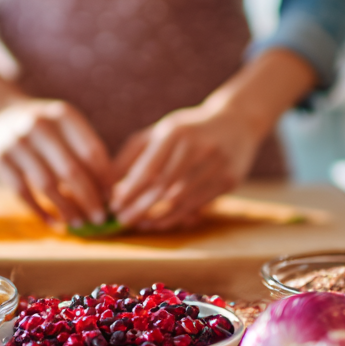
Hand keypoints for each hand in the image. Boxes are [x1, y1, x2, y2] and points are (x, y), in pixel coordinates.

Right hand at [0, 97, 112, 227]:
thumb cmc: (46, 128)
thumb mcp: (66, 127)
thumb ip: (86, 153)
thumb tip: (109, 195)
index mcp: (63, 115)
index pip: (91, 151)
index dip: (104, 179)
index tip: (113, 198)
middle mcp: (39, 125)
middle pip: (71, 170)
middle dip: (89, 199)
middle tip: (100, 218)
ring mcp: (16, 142)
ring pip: (47, 184)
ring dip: (66, 209)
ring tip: (79, 223)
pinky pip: (23, 192)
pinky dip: (40, 211)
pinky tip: (54, 223)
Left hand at [110, 103, 263, 231]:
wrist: (237, 121)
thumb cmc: (188, 130)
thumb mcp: (160, 132)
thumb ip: (132, 155)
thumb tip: (106, 183)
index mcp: (176, 132)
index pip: (149, 168)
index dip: (130, 191)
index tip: (114, 205)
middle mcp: (198, 147)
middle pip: (163, 187)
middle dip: (140, 208)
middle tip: (122, 221)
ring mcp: (216, 165)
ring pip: (181, 200)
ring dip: (157, 217)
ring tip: (140, 224)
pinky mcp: (229, 180)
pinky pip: (198, 206)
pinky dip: (177, 217)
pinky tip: (161, 222)